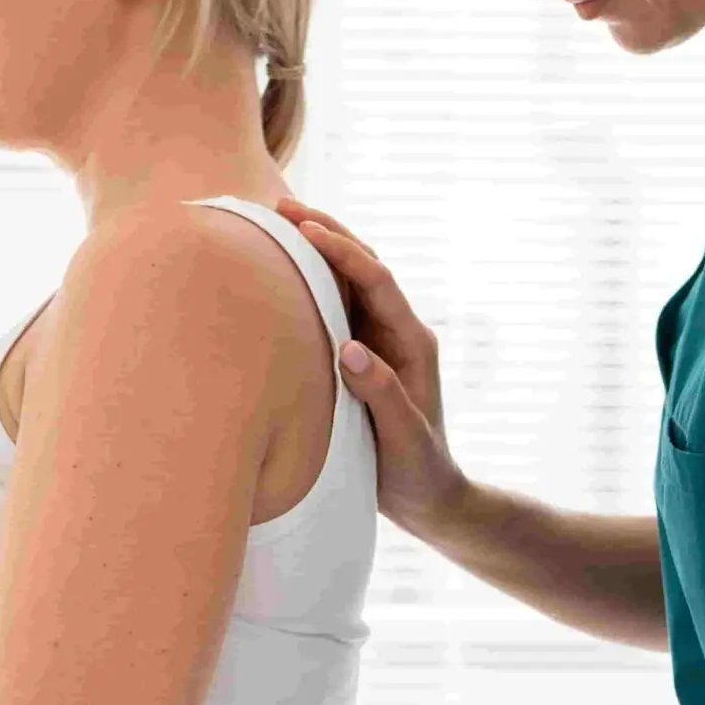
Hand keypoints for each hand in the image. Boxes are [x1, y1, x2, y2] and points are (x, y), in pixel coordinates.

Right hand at [273, 198, 469, 544]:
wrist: (429, 497)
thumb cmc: (418, 471)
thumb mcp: (403, 437)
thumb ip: (381, 393)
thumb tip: (349, 348)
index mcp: (413, 342)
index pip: (376, 281)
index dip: (342, 252)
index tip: (305, 229)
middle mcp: (398, 332)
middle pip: (363, 265)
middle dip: (325, 231)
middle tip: (280, 206)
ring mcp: (380, 341)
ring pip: (347, 281)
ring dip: (315, 250)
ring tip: (274, 223)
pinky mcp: (362, 356)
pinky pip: (334, 308)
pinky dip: (309, 283)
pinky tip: (279, 273)